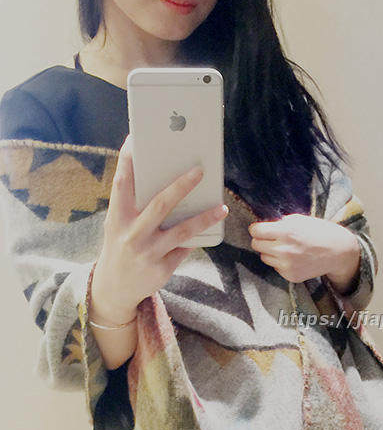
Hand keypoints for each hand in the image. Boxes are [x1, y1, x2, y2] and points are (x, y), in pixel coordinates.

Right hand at [90, 134, 228, 322]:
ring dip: (204, 218)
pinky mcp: (161, 269)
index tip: (136, 141)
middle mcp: (131, 234)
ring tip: (222, 208)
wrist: (114, 289)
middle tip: (200, 170)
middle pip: (160, 205)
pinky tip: (210, 228)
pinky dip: (197, 237)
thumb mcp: (118, 225)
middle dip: (181, 186)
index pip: (122, 184)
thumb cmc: (121, 246)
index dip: (128, 162)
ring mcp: (147, 253)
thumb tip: (169, 181)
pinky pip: (185, 249)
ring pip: (182, 232)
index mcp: (117, 218)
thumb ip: (135, 206)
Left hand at [247, 213, 359, 286]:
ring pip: (264, 257)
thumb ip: (280, 223)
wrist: (337, 252)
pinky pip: (275, 267)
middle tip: (273, 238)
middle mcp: (284, 249)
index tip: (260, 229)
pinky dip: (280, 263)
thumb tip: (262, 227)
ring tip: (286, 248)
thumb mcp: (300, 220)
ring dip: (270, 252)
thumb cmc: (319, 232)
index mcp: (286, 231)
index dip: (257, 229)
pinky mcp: (290, 275)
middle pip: (256, 244)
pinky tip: (294, 258)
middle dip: (262, 240)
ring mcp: (287, 265)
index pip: (255, 231)